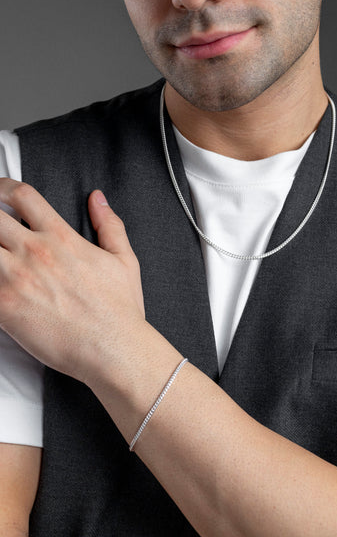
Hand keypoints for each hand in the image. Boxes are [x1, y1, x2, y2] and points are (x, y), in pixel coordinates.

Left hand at [0, 179, 143, 385]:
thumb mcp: (124, 258)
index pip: (22, 195)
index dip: (2, 187)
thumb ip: (109, 224)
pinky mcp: (4, 307)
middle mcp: (35, 252)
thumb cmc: (119, 309)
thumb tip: (98, 199)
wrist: (113, 349)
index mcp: (61, 237)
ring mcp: (16, 278)